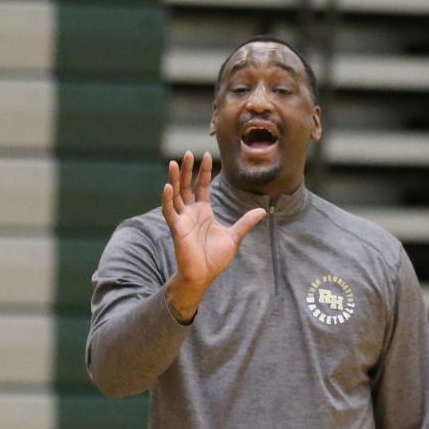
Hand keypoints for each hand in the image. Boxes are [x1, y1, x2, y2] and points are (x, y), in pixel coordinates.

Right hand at [162, 151, 265, 320]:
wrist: (203, 275)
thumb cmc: (215, 258)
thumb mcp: (234, 236)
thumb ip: (246, 223)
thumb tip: (261, 211)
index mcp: (203, 212)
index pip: (202, 186)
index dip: (204, 171)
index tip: (208, 155)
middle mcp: (191, 213)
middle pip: (187, 186)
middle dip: (186, 170)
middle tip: (186, 153)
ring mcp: (182, 219)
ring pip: (176, 195)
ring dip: (174, 179)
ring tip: (173, 163)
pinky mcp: (176, 228)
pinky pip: (170, 211)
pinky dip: (167, 199)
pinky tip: (167, 187)